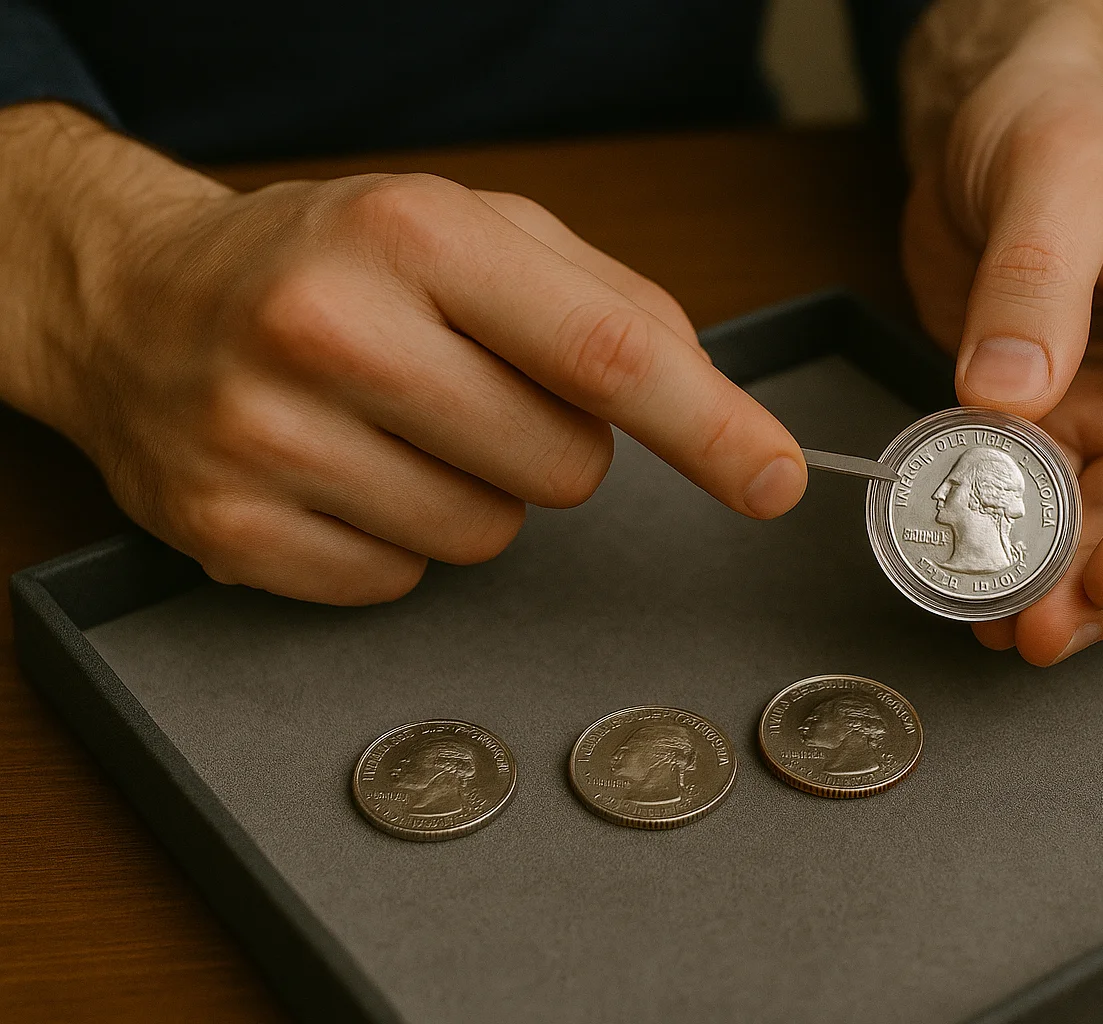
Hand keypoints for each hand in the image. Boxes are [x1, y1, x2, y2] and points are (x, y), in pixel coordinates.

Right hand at [1, 107, 805, 602]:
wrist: (137, 299)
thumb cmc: (335, 262)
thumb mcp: (475, 233)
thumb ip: (609, 299)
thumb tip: (708, 394)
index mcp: (414, 234)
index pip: (605, 353)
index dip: (710, 426)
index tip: (775, 478)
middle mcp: (330, 328)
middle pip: (563, 469)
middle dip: (553, 448)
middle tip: (474, 393)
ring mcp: (266, 437)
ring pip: (486, 538)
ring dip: (474, 495)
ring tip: (397, 429)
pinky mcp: (230, 529)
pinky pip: (399, 584)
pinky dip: (396, 541)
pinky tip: (343, 474)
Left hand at [902, 58, 1102, 663]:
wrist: (994, 119)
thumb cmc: (1061, 121)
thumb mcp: (1056, 176)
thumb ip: (1036, 285)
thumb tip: (1009, 397)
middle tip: (1047, 629)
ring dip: (1074, 591)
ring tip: (1008, 628)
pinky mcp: (1077, 429)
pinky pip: (1060, 512)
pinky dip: (1025, 557)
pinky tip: (979, 587)